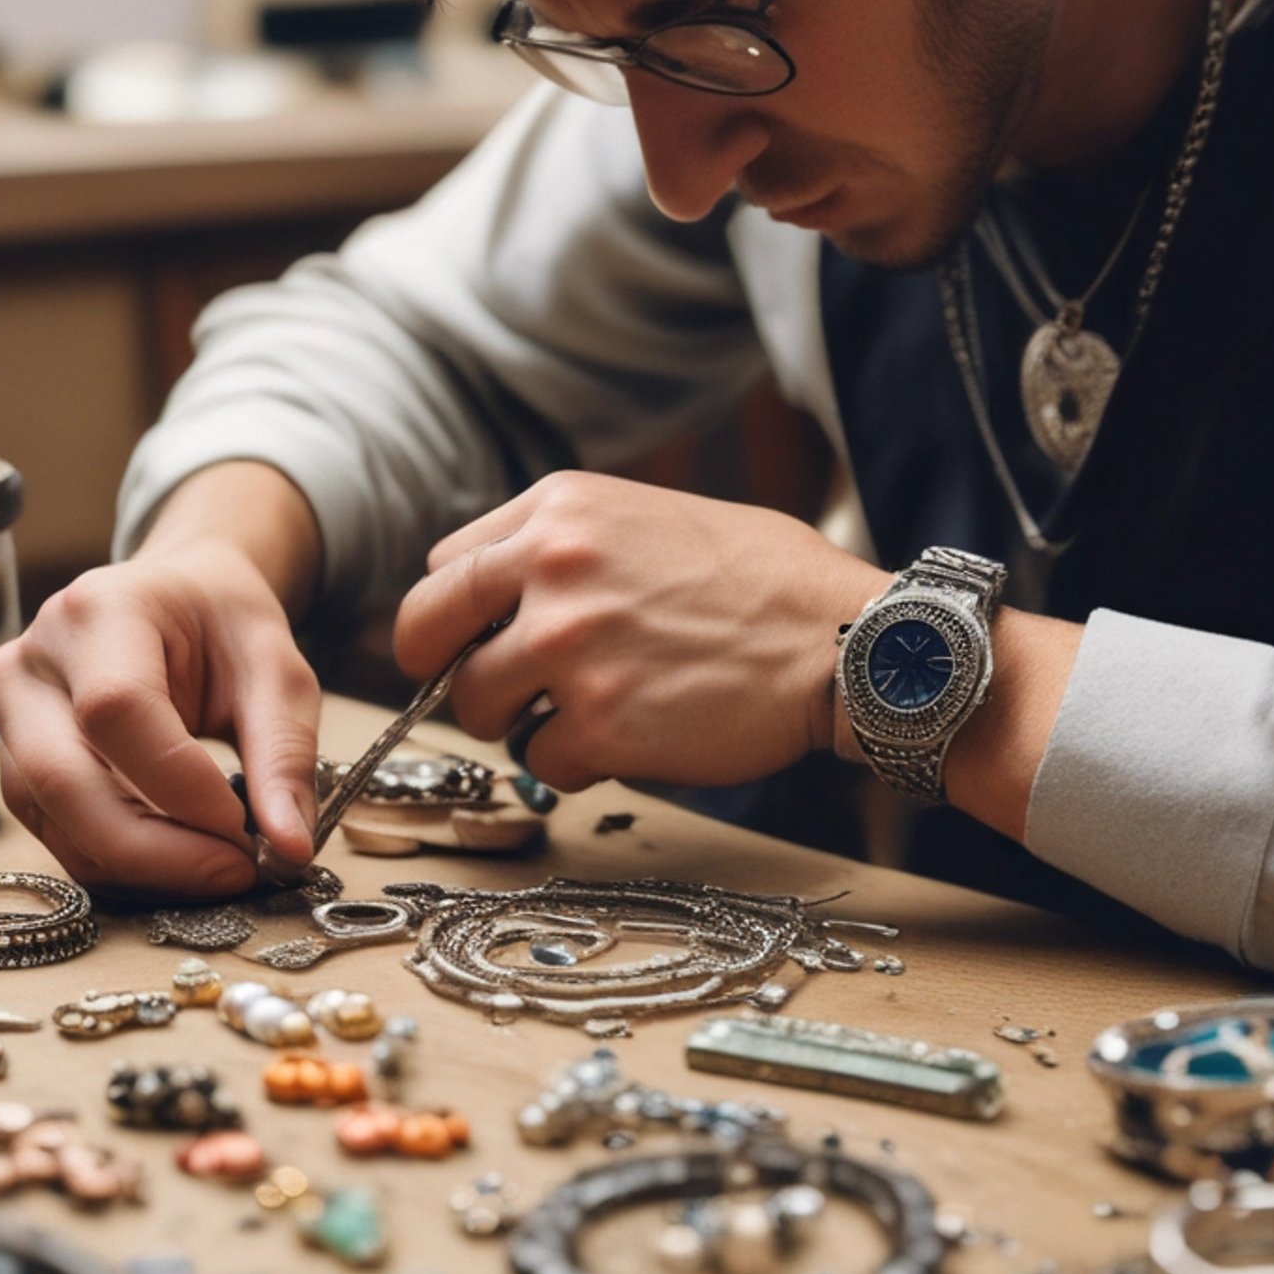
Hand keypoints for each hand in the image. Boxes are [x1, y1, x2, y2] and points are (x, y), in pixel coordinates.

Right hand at [0, 539, 320, 894]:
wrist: (176, 601)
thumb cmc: (223, 625)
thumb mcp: (276, 669)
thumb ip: (284, 754)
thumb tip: (289, 849)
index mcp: (97, 613)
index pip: (115, 710)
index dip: (180, 785)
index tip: (246, 829)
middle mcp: (29, 664)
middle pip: (65, 781)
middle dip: (158, 850)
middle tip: (237, 870)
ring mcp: (10, 719)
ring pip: (57, 822)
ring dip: (143, 867)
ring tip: (219, 867)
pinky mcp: (16, 767)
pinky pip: (59, 836)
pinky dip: (124, 865)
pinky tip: (182, 861)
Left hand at [394, 471, 883, 790]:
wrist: (845, 643)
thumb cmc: (765, 584)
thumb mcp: (650, 517)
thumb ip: (565, 545)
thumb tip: (492, 588)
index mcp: (559, 510)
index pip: (445, 567)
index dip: (454, 615)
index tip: (467, 641)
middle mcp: (552, 570)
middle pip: (429, 637)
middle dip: (447, 673)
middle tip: (484, 695)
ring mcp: (569, 650)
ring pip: (479, 708)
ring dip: (520, 723)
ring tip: (587, 713)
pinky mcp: (598, 725)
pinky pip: (542, 761)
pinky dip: (576, 763)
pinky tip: (632, 741)